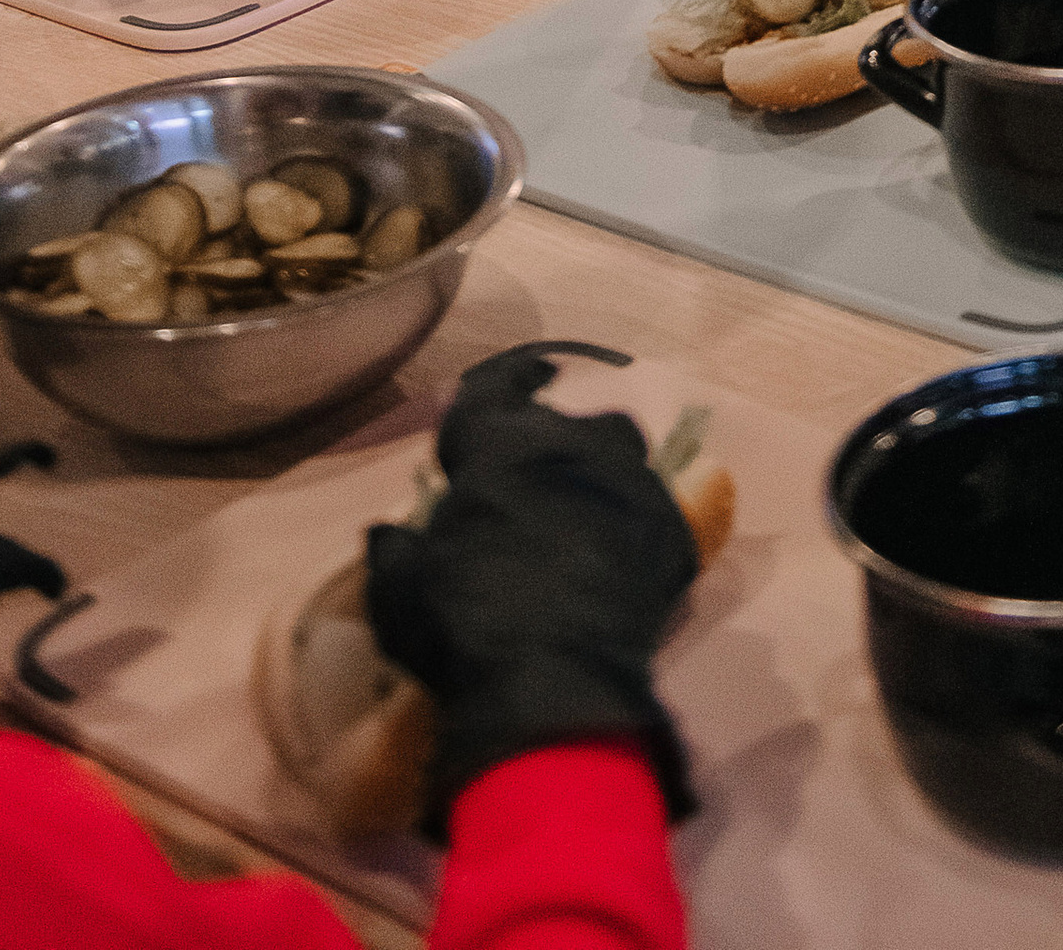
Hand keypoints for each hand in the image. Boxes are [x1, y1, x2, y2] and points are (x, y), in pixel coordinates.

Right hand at [363, 345, 696, 829]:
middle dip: (550, 451)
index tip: (523, 377)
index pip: (494, 390)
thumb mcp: (401, 596)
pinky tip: (620, 570)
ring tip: (583, 520)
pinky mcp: (672, 528)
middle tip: (535, 490)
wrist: (552, 685)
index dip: (503, 384)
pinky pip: (652, 515)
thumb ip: (398, 555)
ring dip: (600, 478)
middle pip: (566, 427)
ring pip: (619, 457)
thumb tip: (390, 537)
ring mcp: (628, 482)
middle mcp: (570, 445)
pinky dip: (636, 533)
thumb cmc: (461, 629)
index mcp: (498, 447)